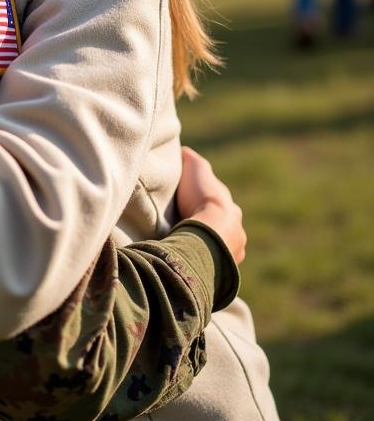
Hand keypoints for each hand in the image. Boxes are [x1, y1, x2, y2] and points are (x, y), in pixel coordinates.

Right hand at [176, 146, 246, 263]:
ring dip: (210, 246)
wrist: (210, 233)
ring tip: (191, 247)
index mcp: (230, 208)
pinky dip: (208, 263)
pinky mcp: (226, 269)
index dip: (205, 201)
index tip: (191, 202)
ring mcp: (233, 250)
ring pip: (222, 246)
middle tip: (191, 227)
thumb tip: (185, 151)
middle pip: (223, 227)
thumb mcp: (196, 170)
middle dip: (211, 227)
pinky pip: (216, 265)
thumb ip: (191, 159)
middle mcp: (236, 229)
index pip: (219, 204)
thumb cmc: (202, 200)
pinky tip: (195, 262)